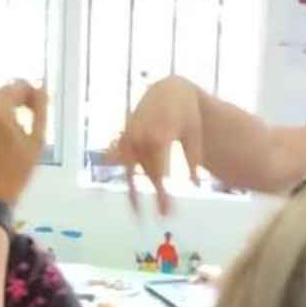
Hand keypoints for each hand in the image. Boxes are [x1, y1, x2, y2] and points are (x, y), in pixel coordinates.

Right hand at [105, 77, 205, 216]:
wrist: (167, 90)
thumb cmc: (186, 114)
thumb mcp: (194, 134)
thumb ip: (192, 159)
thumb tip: (196, 186)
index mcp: (161, 134)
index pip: (161, 167)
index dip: (164, 188)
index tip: (169, 205)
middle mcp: (142, 136)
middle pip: (148, 171)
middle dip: (155, 194)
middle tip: (165, 215)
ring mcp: (131, 137)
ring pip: (132, 169)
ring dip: (134, 191)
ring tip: (136, 213)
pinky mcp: (124, 138)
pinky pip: (119, 161)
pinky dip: (118, 177)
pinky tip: (110, 195)